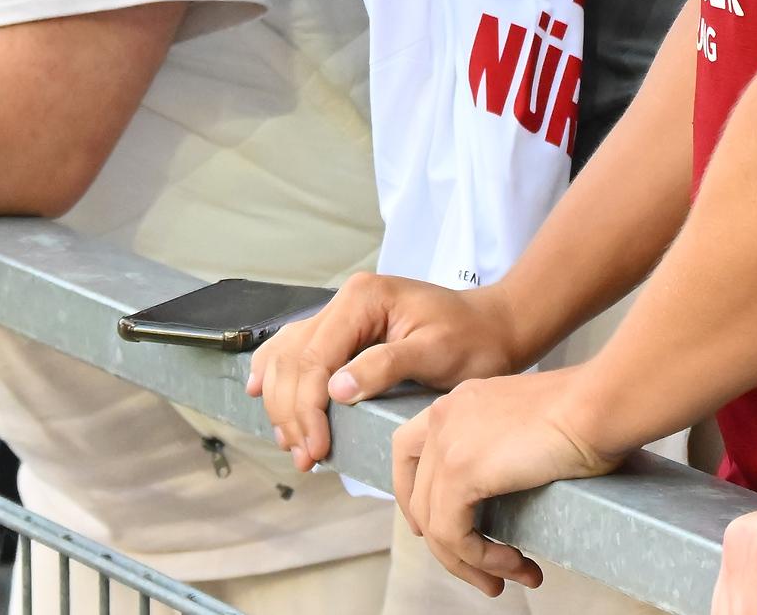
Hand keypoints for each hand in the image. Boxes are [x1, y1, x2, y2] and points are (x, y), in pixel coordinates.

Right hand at [246, 271, 528, 470]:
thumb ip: (386, 366)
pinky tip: (262, 392)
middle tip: (305, 457)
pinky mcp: (343, 330)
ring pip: (287, 355)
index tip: (316, 449)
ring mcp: (341, 313)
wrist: (494, 328)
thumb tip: (336, 390)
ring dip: (282, 402)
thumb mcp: (437, 353)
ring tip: (295, 444)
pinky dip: (277, 373)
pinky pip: (296, 348)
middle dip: (291, 412)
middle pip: (294, 358)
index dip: (307, 407)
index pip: (314, 356)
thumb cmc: (473, 339)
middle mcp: (344, 301)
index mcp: (363, 299)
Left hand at [393, 369, 620, 594]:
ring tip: (505, 580)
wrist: (597, 405)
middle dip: (445, 544)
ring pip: (434, 523)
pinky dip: (479, 558)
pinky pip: (452, 534)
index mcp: (458, 403)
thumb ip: (502, 448)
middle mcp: (444, 418)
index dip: (412, 494)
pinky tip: (513, 563)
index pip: (407, 450)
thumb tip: (503, 488)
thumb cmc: (586, 414)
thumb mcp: (527, 424)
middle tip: (479, 572)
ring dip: (469, 562)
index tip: (432, 529)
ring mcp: (447, 443)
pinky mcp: (460, 471)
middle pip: (417, 494)